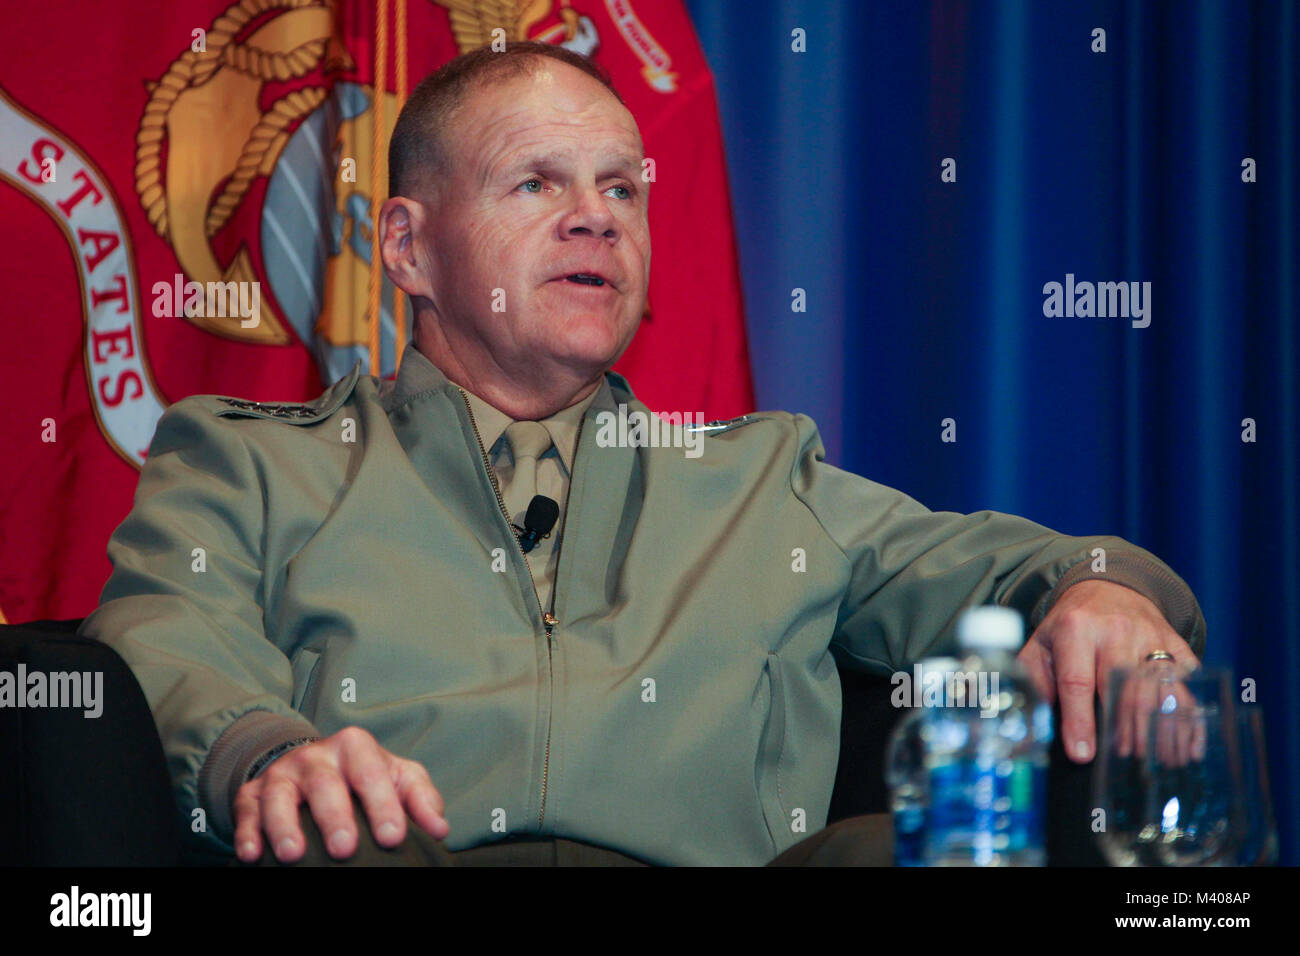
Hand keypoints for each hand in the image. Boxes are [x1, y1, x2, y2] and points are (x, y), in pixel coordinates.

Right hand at [233, 725, 449, 862]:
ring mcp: (282, 773)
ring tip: (294, 855)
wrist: (313, 764)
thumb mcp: (397, 777)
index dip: (383, 805)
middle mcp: (316, 756)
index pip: (371, 774)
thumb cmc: (364, 776)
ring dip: (284, 825)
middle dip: (334, 816)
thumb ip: (421, 799)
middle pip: (324, 783)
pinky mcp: (253, 792)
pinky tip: (253, 855)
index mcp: (356, 747)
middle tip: (344, 849)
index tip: (393, 837)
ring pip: (279, 795)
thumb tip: (438, 829)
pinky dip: (247, 832)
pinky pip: (246, 810)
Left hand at [1016, 580, 1198, 763]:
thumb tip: (1035, 724)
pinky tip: (1191, 744)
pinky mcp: (1175, 642)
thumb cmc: (1070, 624)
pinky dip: (1190, 714)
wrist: (1108, 586)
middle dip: (1127, 728)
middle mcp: (1116, 631)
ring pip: (1159, 686)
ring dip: (1162, 727)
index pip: (1077, 681)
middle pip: (1125, 686)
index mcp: (1076, 630)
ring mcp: (1150, 636)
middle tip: (1127, 761)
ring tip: (1162, 761)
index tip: (1082, 754)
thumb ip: (1034, 681)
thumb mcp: (1041, 643)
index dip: (1080, 721)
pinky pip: (1188, 680)